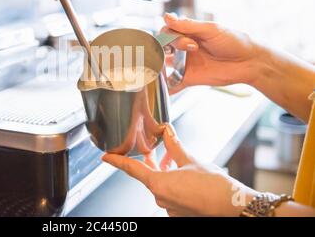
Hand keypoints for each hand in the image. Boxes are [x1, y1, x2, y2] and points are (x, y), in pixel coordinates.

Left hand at [102, 124, 257, 216]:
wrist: (234, 208)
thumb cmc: (215, 188)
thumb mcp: (191, 160)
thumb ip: (175, 145)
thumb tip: (166, 130)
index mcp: (159, 184)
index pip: (132, 169)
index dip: (117, 161)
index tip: (106, 157)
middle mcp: (161, 198)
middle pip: (148, 175)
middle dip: (149, 160)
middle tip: (150, 147)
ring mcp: (170, 207)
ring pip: (160, 183)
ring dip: (163, 170)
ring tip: (172, 158)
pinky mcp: (179, 212)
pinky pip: (170, 193)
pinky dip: (172, 181)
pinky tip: (182, 173)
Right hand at [162, 13, 259, 93]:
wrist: (250, 62)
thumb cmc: (234, 42)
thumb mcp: (211, 30)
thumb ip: (188, 25)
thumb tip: (167, 16)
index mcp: (188, 33)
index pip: (167, 32)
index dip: (172, 36)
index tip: (188, 41)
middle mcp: (184, 48)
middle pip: (163, 47)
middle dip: (168, 48)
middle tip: (188, 50)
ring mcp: (185, 64)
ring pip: (163, 65)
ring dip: (159, 67)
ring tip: (163, 68)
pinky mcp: (189, 79)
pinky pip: (173, 84)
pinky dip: (166, 88)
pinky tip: (161, 89)